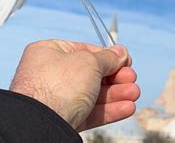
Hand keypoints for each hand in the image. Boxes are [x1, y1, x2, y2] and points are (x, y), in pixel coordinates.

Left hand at [9, 39, 139, 130]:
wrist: (40, 124)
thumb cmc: (57, 86)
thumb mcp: (89, 62)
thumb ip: (108, 57)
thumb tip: (120, 53)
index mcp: (49, 53)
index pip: (84, 50)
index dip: (108, 55)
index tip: (125, 61)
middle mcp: (50, 75)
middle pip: (92, 74)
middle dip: (116, 77)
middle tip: (131, 78)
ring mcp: (56, 99)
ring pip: (93, 95)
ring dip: (116, 94)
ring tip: (134, 94)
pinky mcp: (62, 119)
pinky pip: (89, 112)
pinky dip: (109, 110)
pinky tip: (126, 108)